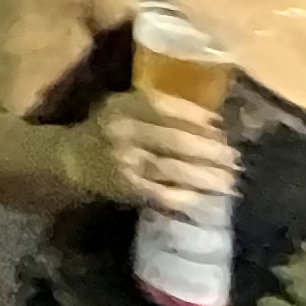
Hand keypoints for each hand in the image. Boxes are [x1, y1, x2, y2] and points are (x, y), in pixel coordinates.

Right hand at [66, 88, 237, 215]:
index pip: (166, 108)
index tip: (221, 127)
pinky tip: (205, 200)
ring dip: (205, 177)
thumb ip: (157, 108)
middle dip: (210, 151)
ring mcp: (125, 161)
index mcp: (123, 105)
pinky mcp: (127, 187)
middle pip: (175, 140)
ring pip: (173, 169)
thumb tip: (211, 121)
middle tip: (234, 159)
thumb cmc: (105, 129)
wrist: (71, 159)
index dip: (196, 117)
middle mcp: (123, 131)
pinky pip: (162, 194)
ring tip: (229, 181)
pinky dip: (186, 198)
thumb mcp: (123, 106)